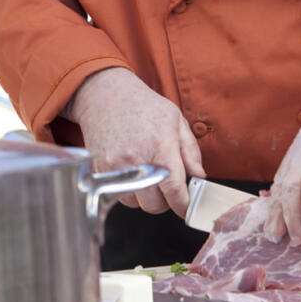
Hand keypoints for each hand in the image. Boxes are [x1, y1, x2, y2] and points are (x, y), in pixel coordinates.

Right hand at [69, 66, 205, 215]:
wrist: (106, 95)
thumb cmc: (143, 106)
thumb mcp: (175, 120)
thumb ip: (190, 150)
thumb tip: (200, 176)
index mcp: (160, 146)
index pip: (174, 190)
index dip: (182, 204)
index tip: (185, 207)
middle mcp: (137, 159)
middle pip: (154, 204)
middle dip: (164, 201)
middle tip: (166, 188)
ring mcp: (116, 166)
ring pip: (135, 203)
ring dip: (144, 197)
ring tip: (147, 177)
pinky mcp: (100, 169)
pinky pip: (117, 194)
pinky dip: (127, 191)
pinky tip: (132, 174)